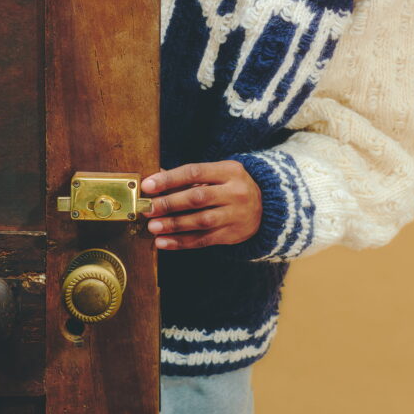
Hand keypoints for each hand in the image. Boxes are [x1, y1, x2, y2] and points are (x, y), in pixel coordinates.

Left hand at [141, 161, 262, 249]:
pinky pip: (204, 240)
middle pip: (198, 197)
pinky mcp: (232, 235)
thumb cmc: (232, 186)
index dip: (170, 179)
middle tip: (148, 208)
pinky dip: (181, 242)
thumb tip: (156, 179)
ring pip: (201, 221)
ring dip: (174, 225)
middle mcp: (235, 192)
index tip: (148, 185)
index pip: (195, 172)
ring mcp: (235, 215)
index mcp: (230, 171)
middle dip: (169, 203)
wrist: (265, 206)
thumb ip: (190, 177)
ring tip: (153, 227)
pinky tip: (164, 242)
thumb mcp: (218, 174)